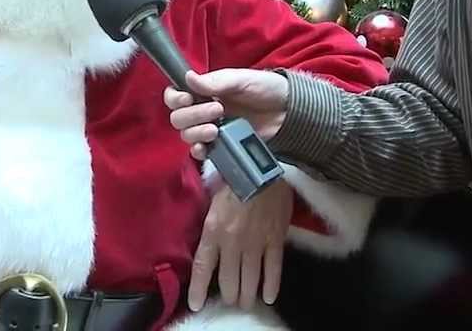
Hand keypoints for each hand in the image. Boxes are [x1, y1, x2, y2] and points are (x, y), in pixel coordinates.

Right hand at [165, 69, 288, 160]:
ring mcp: (210, 129)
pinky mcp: (220, 146)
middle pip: (178, 118)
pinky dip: (199, 151)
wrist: (287, 111)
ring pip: (186, 135)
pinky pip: (200, 152)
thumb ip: (215, 82)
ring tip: (216, 129)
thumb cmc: (264, 89)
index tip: (187, 98)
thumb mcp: (241, 80)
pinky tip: (206, 147)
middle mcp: (202, 110)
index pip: (175, 95)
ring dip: (196, 132)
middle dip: (193, 115)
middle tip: (218, 110)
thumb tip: (188, 77)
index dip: (175, 98)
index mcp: (203, 91)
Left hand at [189, 179, 291, 311]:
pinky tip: (269, 298)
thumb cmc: (234, 178)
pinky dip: (271, 286)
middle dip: (229, 294)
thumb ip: (211, 223)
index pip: (203, 267)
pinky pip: (273, 269)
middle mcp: (231, 242)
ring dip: (247, 295)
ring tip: (245, 303)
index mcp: (212, 231)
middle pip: (228, 279)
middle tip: (230, 301)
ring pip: (249, 278)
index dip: (198, 289)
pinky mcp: (275, 241)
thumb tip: (208, 240)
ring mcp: (255, 243)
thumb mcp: (213, 200)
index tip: (196, 304)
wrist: (262, 168)